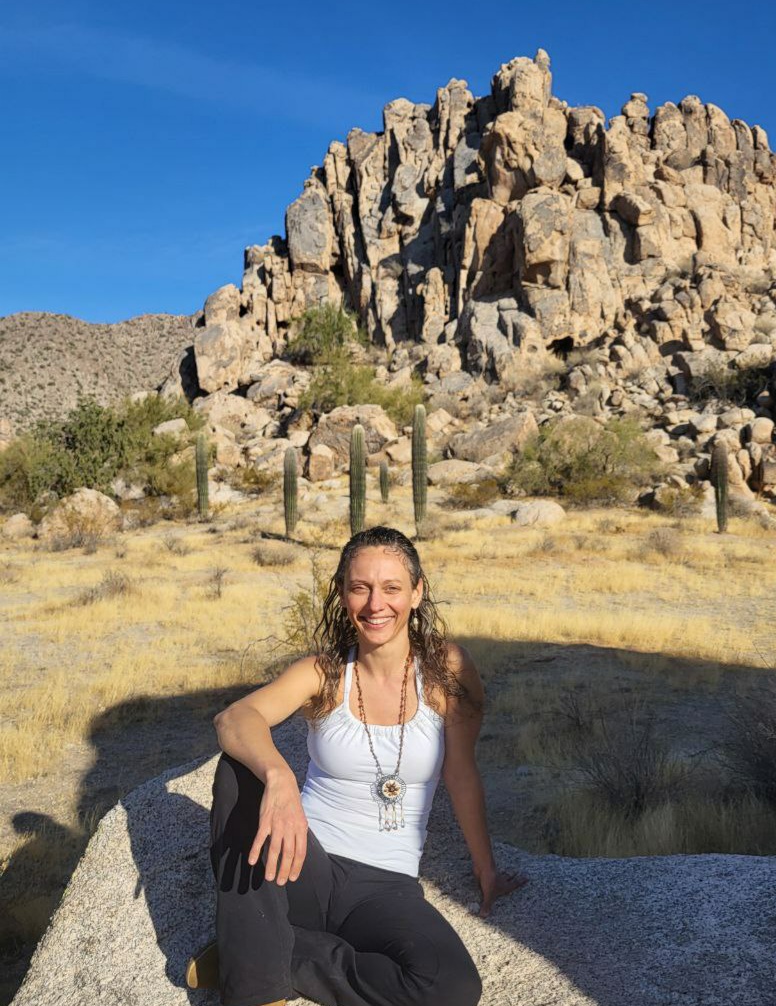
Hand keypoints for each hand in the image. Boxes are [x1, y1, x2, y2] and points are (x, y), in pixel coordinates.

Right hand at [248, 768, 307, 885]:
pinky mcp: (265, 820)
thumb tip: (298, 850)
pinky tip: (252, 861)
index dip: (296, 867)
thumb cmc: (291, 801)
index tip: (292, 878)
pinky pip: (260, 839)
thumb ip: (299, 833)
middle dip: (284, 870)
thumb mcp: (301, 816)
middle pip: (289, 854)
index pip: (301, 852)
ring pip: (275, 849)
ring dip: (272, 865)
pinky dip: (256, 851)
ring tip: (269, 878)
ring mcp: (278, 824)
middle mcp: (291, 827)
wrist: (281, 782)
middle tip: (280, 882)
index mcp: (302, 827)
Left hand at [476, 866, 528, 916]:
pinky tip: (495, 871)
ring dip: (505, 873)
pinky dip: (495, 872)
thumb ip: (487, 905)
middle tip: (518, 873)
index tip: (527, 878)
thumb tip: (483, 916)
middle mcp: (501, 881)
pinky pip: (493, 873)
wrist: (482, 867)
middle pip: (509, 878)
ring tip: (509, 872)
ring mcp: (495, 876)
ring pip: (502, 874)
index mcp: (504, 886)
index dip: (520, 882)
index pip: (514, 884)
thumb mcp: (488, 895)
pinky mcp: (489, 873)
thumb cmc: (489, 880)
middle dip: (514, 877)